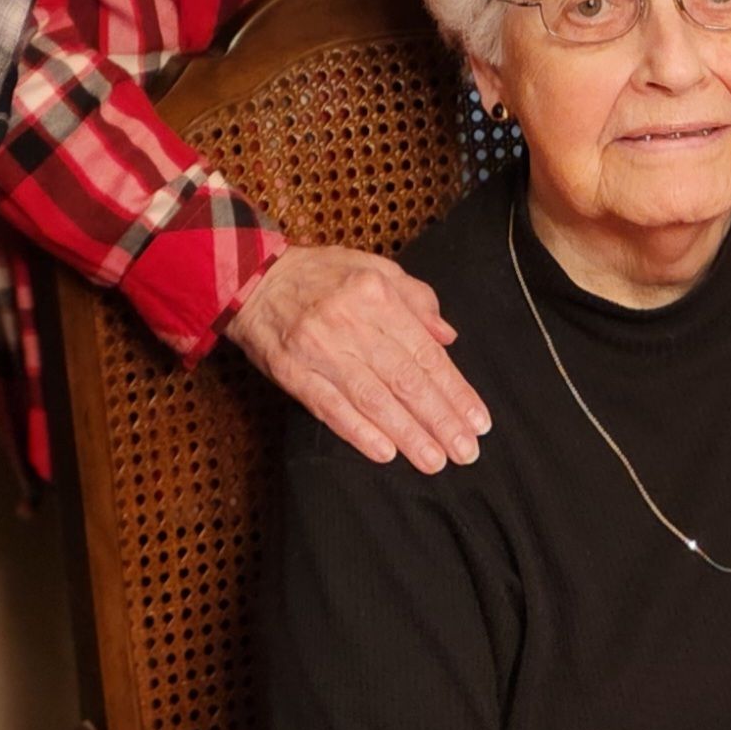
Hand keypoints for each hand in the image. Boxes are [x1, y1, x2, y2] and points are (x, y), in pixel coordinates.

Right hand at [224, 245, 490, 472]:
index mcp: (375, 293)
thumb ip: (416, 299)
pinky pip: (330, 407)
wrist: (252, 279)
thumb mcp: (374, 268)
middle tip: (466, 452)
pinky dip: (359, 432)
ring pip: (372, 398)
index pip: (424, 351)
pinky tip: (386, 453)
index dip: (454, 389)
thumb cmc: (321, 274)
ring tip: (435, 461)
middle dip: (439, 419)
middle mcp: (349, 321)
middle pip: (404, 379)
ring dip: (407, 434)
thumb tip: (448, 337)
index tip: (478, 421)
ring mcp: (318, 349)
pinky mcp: (292, 372)